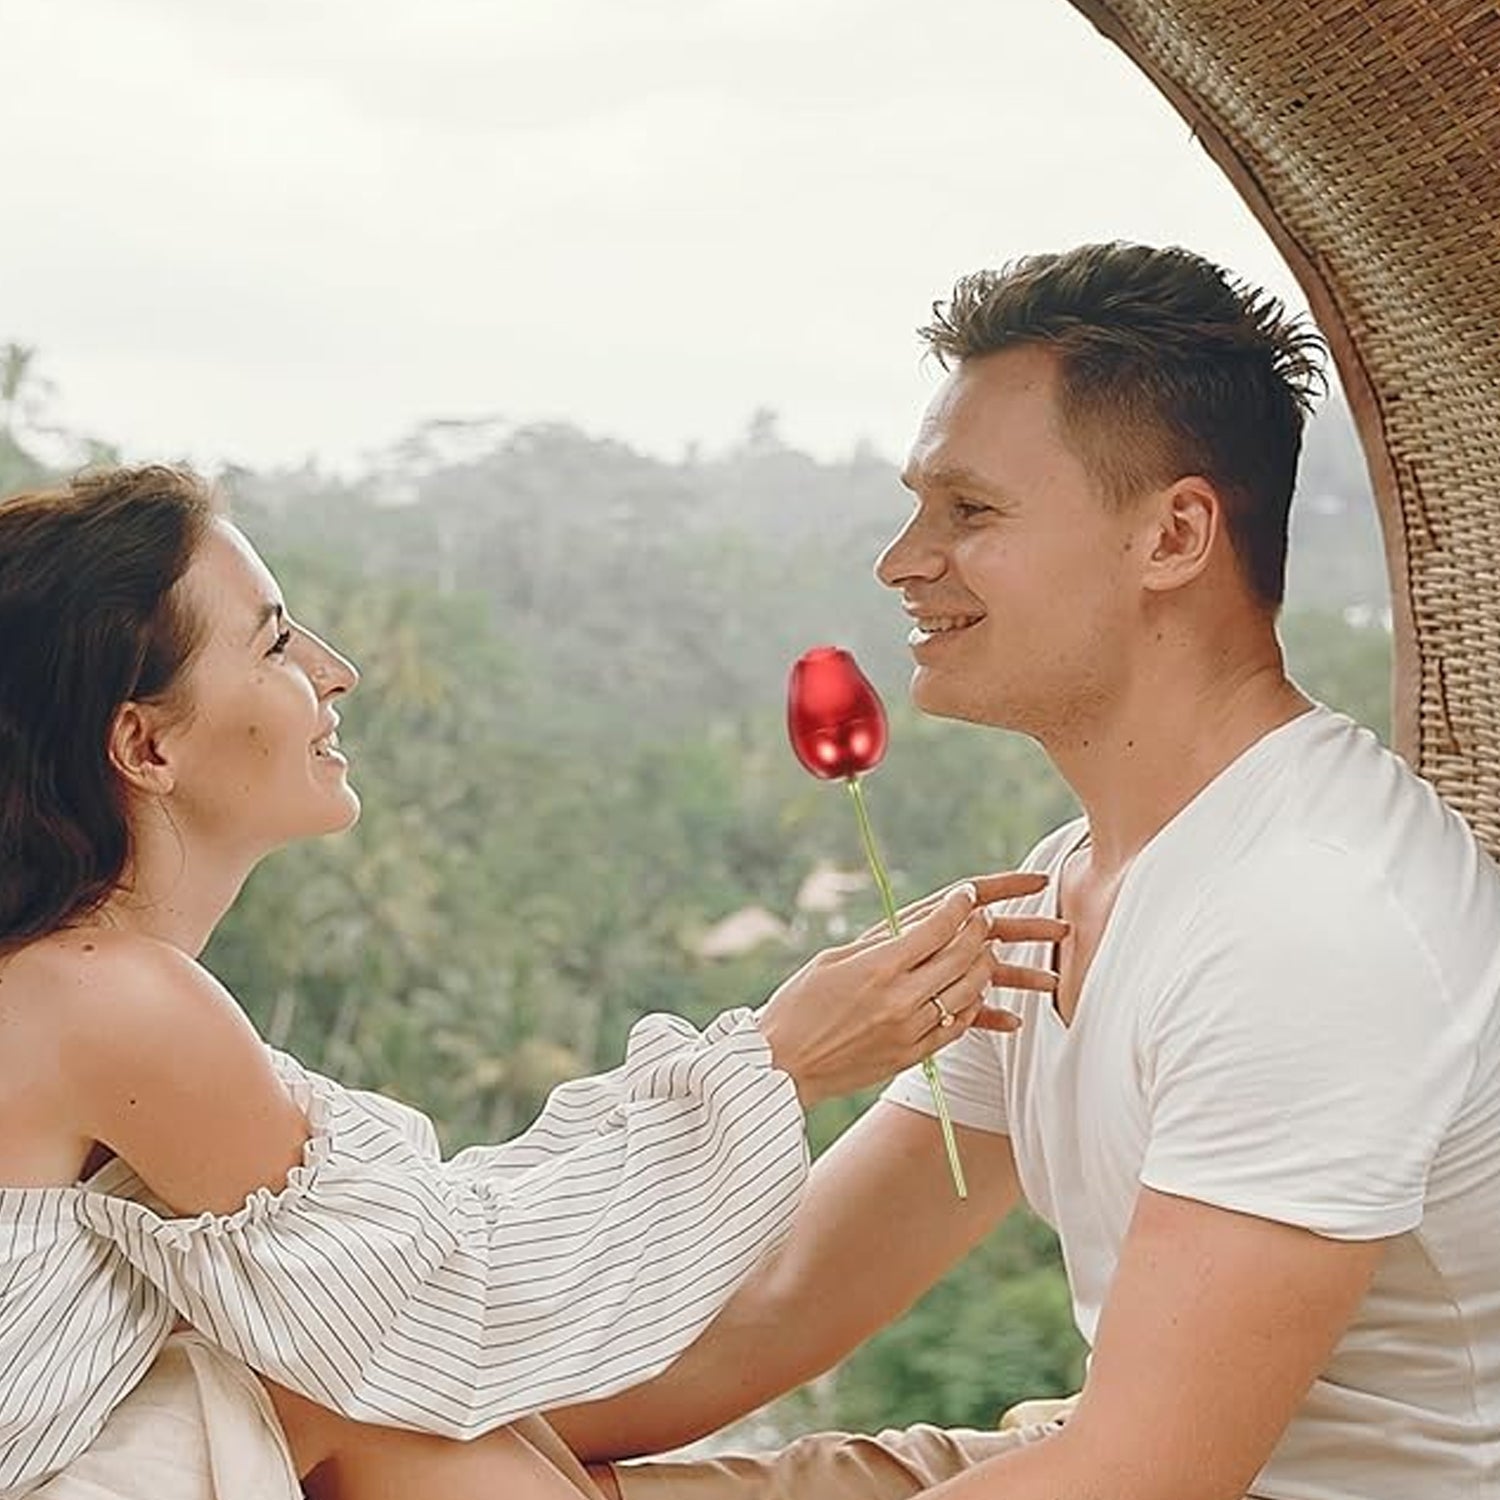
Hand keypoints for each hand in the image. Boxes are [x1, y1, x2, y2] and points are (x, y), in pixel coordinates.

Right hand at [757, 874, 1062, 1108]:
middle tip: (984, 918)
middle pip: (962, 956)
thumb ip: (879, 942)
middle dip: (980, 931)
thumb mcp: (833, 960)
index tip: (969, 895)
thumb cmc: (798, 1006)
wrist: (782, 1065)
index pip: (937, 927)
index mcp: (878, 967)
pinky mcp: (913, 1055)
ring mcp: (910, 1030)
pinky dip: (973, 1006)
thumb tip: (918, 922)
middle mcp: (900, 998)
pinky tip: (976, 993)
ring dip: (984, 967)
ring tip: (986, 951)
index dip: (961, 906)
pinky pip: (957, 1026)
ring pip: (968, 991)